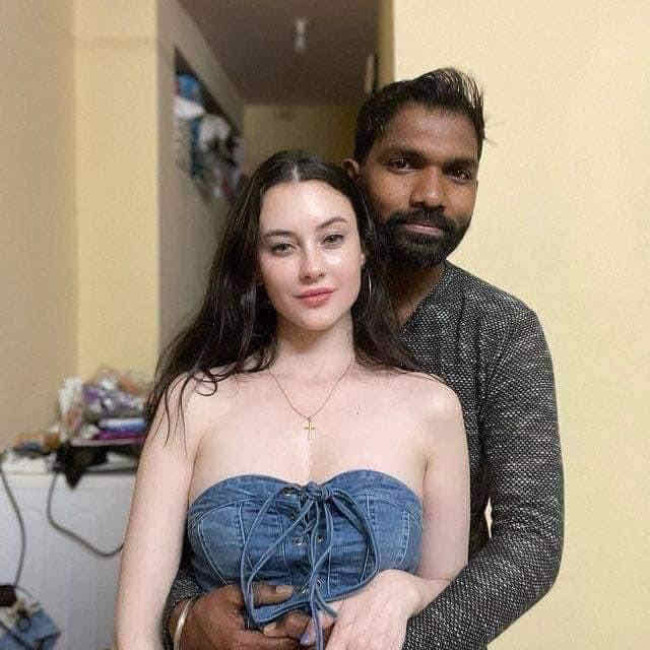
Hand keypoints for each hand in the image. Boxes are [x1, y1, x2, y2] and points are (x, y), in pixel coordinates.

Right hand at [176, 583, 307, 649]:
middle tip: (323, 626)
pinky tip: (295, 638)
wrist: (186, 630)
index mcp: (242, 643)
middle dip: (304, 639)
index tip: (320, 618)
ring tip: (313, 631)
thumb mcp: (232, 595)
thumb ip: (261, 593)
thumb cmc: (209, 610)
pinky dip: (284, 647)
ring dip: (296, 644)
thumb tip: (290, 591)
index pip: (282, 642)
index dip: (301, 631)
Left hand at [302, 571, 421, 649]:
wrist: (394, 590)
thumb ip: (319, 620)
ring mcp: (377, 649)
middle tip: (345, 645)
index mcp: (344, 633)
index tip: (327, 649)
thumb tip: (304, 639)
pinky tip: (370, 645)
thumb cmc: (363, 595)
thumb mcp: (339, 603)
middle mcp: (359, 644)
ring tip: (356, 644)